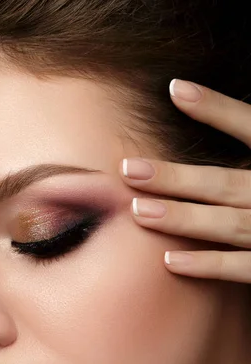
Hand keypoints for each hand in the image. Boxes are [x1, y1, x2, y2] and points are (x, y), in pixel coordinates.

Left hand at [120, 79, 250, 283]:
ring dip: (182, 219)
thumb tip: (201, 122)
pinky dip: (207, 264)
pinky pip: (241, 267)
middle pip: (225, 182)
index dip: (216, 109)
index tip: (176, 89)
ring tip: (140, 212)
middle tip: (130, 171)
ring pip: (227, 224)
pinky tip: (169, 261)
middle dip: (176, 178)